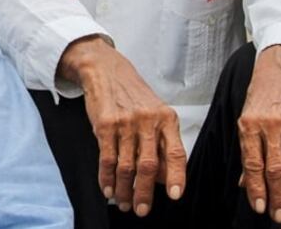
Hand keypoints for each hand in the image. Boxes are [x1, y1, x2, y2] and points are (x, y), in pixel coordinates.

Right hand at [59, 36, 186, 216]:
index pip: (175, 152)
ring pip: (126, 166)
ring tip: (123, 203)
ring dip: (124, 189)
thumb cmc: (132, 94)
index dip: (176, 176)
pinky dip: (106, 177)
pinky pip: (107, 158)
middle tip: (142, 210)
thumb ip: (161, 141)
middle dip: (145, 192)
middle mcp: (147, 121)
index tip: (176, 195)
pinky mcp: (104, 125)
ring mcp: (125, 123)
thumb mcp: (155, 112)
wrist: (105, 70)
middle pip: (149, 166)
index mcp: (166, 118)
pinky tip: (107, 188)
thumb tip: (165, 178)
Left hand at [238, 45, 280, 223]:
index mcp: (248, 125)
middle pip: (275, 170)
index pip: (252, 164)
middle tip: (279, 217)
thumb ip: (245, 151)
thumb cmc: (259, 97)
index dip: (256, 189)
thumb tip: (243, 183)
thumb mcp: (244, 119)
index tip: (260, 208)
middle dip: (277, 197)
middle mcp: (270, 126)